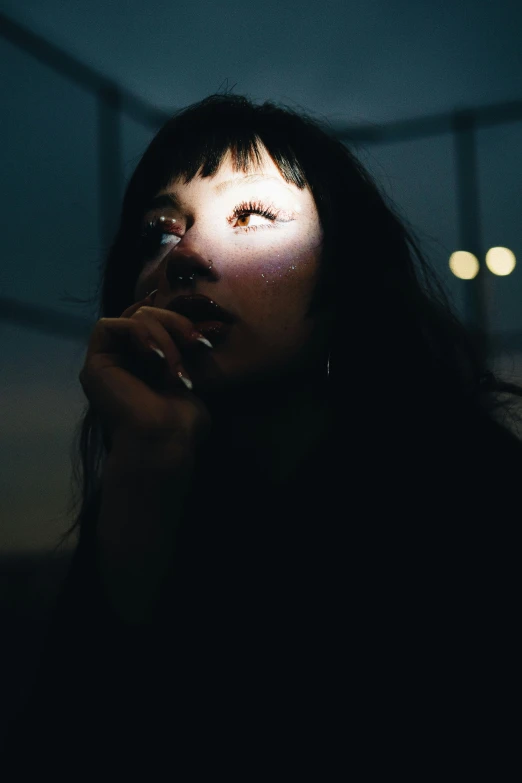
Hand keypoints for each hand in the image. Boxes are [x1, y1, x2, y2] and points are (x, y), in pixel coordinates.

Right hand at [78, 294, 211, 476]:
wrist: (165, 442)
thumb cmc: (182, 422)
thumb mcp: (191, 375)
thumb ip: (186, 350)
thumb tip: (197, 328)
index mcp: (142, 365)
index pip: (150, 322)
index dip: (169, 313)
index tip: (193, 323)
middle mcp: (121, 362)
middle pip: (143, 314)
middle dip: (174, 322)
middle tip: (195, 343)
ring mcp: (106, 363)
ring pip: (131, 317)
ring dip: (162, 334)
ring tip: (175, 366)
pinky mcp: (94, 364)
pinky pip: (110, 326)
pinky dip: (138, 332)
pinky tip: (155, 355)